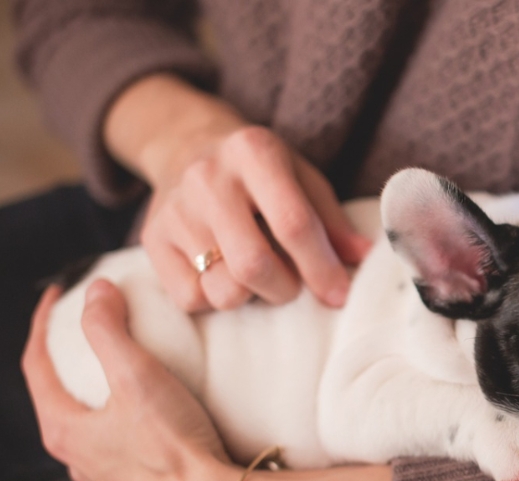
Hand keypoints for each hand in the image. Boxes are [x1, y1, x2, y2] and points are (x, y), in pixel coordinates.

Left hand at [22, 282, 407, 480]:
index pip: (36, 366)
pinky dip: (126, 437)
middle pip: (60, 402)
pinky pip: (121, 462)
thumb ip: (110, 330)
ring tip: (124, 384)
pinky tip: (149, 432)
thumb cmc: (173, 446)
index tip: (58, 296)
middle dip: (70, 366)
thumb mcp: (138, 376)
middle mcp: (76, 463)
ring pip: (91, 436)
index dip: (43, 324)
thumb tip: (96, 291)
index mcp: (65, 431)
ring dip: (98, 405)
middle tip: (91, 337)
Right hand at [106, 74, 370, 311]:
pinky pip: (190, 299)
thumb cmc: (259, 172)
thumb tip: (366, 258)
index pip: (293, 224)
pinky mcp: (152, 239)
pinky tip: (222, 274)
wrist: (185, 145)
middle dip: (285, 288)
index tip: (339, 295)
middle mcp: (208, 178)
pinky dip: (215, 298)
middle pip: (253, 265)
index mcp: (254, 152)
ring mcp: (174, 210)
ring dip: (251, 296)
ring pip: (222, 289)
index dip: (321, 267)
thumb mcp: (302, 178)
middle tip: (292, 283)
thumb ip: (332, 221)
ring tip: (257, 275)